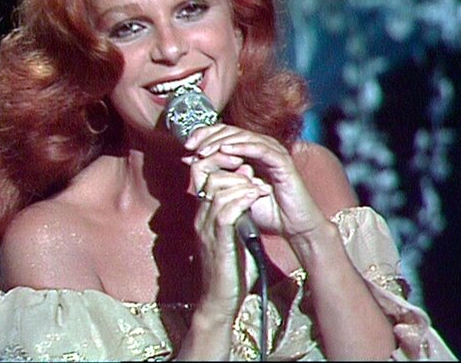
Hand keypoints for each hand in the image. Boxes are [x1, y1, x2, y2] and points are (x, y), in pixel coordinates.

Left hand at [184, 124, 328, 240]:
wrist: (292, 227)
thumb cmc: (265, 211)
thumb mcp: (232, 193)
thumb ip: (214, 176)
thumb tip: (189, 161)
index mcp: (250, 152)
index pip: (225, 134)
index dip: (205, 136)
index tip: (186, 147)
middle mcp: (262, 147)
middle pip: (232, 131)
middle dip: (209, 136)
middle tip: (191, 145)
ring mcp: (273, 152)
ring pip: (243, 136)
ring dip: (221, 141)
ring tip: (204, 149)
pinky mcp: (282, 160)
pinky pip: (259, 148)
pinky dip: (241, 147)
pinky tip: (226, 150)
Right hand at [186, 150, 264, 318]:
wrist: (222, 300)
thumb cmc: (232, 267)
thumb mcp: (237, 230)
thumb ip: (241, 207)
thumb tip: (251, 180)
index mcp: (204, 213)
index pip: (202, 173)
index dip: (221, 160)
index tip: (243, 160)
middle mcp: (201, 216)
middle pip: (208, 175)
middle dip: (232, 167)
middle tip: (254, 172)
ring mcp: (206, 228)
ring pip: (218, 190)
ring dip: (242, 183)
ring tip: (260, 186)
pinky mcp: (217, 241)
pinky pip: (226, 211)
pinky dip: (243, 199)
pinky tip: (256, 196)